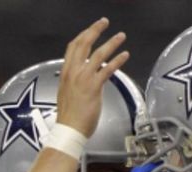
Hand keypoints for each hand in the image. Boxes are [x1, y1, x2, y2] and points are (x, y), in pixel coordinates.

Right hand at [56, 18, 129, 137]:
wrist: (69, 129)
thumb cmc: (69, 116)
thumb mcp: (67, 93)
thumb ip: (75, 82)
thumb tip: (84, 78)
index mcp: (66, 72)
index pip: (73, 47)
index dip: (83, 35)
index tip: (91, 29)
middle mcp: (73, 72)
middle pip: (84, 44)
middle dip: (95, 30)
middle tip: (104, 22)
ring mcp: (83, 78)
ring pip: (98, 54)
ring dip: (111, 42)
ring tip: (121, 36)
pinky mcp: (94, 87)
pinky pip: (107, 69)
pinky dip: (118, 60)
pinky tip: (125, 55)